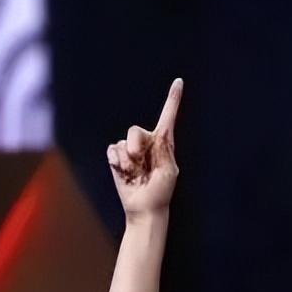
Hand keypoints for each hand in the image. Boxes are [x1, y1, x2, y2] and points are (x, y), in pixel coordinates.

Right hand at [106, 77, 182, 218]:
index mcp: (164, 143)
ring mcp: (131, 150)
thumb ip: (162, 150)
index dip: (173, 99)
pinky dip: (116, 162)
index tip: (179, 82)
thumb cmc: (160, 192)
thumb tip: (153, 135)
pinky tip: (125, 173)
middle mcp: (147, 142)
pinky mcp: (117, 158)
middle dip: (135, 146)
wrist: (144, 208)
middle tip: (139, 164)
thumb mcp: (168, 171)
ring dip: (127, 161)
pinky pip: (112, 151)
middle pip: (135, 131)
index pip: (168, 117)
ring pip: (122, 144)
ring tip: (135, 175)